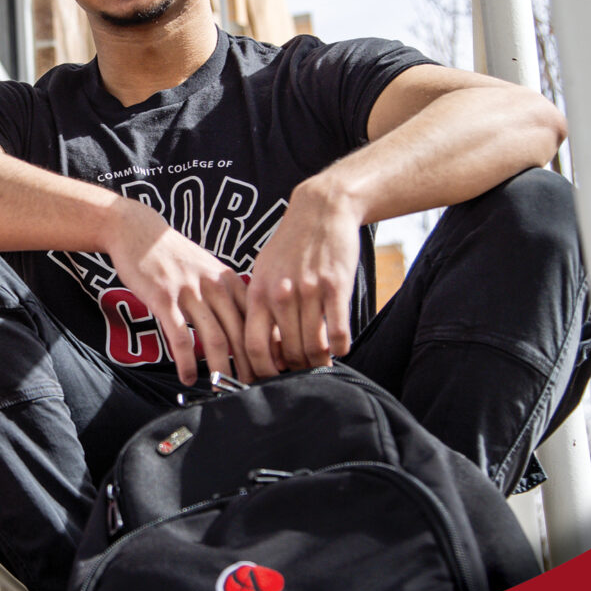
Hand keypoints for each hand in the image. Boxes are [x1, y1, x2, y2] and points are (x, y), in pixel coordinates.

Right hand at [104, 202, 250, 387]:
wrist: (138, 232)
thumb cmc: (173, 256)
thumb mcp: (208, 270)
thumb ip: (226, 296)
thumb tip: (244, 328)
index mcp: (230, 281)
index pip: (259, 319)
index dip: (268, 348)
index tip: (272, 370)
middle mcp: (215, 286)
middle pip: (242, 334)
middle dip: (249, 366)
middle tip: (251, 389)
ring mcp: (189, 291)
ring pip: (215, 339)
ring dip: (220, 369)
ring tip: (221, 389)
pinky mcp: (163, 298)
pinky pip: (180, 337)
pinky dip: (186, 363)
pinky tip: (187, 378)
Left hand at [243, 177, 364, 376]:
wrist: (321, 209)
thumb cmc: (291, 244)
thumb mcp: (264, 271)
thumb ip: (260, 305)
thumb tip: (260, 343)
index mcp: (258, 292)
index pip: (252, 345)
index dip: (258, 370)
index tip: (265, 380)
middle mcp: (281, 294)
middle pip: (285, 351)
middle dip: (293, 369)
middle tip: (299, 374)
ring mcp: (309, 291)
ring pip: (312, 345)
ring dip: (318, 361)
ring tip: (320, 363)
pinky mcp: (336, 287)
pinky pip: (338, 331)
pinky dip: (339, 348)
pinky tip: (339, 349)